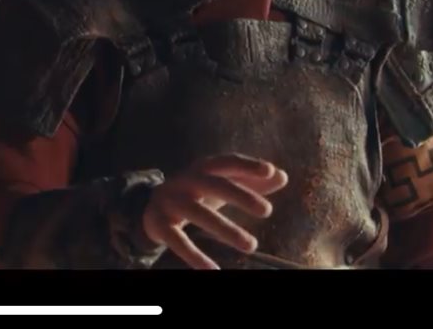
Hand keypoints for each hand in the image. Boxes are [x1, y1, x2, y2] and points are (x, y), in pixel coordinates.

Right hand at [140, 154, 289, 269]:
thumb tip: (282, 177)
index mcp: (203, 168)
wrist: (150, 205)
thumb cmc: (197, 192)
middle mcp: (186, 180)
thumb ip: (251, 180)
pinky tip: (212, 270)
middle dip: (241, 196)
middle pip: (214, 184)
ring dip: (226, 229)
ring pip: (199, 214)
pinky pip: (179, 241)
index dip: (247, 166)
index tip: (270, 172)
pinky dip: (195, 256)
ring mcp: (171, 201)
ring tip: (251, 246)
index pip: (227, 162)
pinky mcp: (160, 224)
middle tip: (267, 210)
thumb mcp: (220, 183)